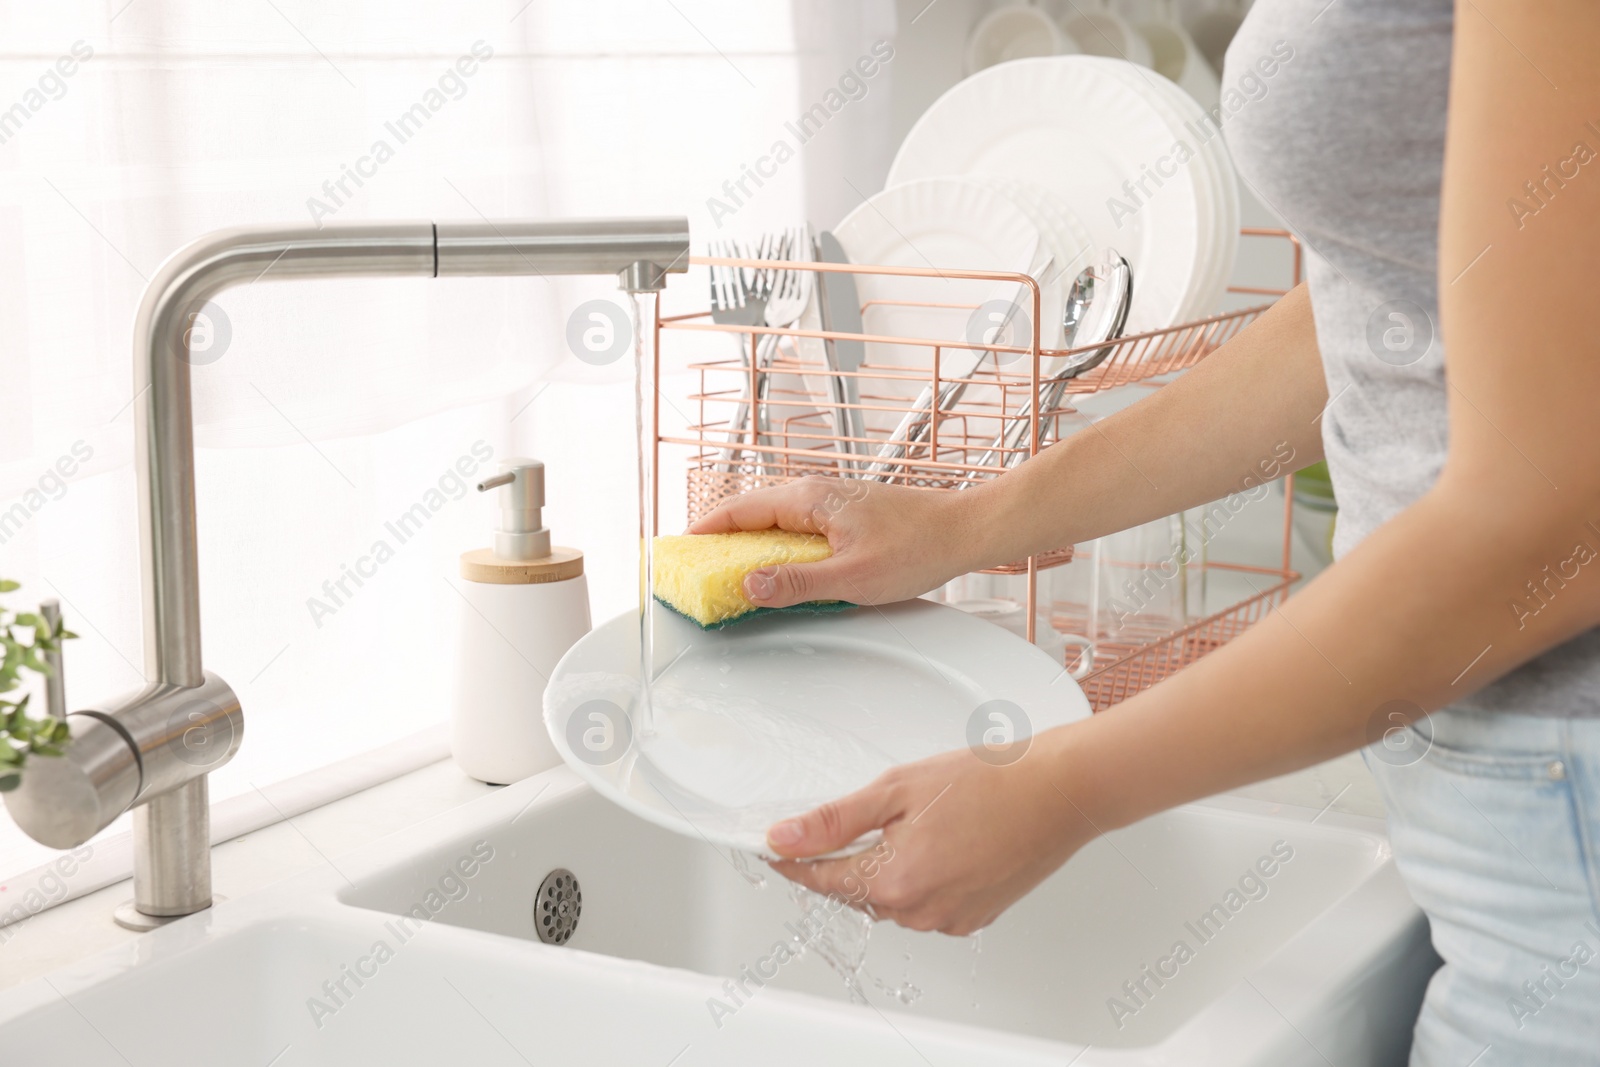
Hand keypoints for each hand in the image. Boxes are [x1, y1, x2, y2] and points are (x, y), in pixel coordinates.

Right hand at [688, 476, 986, 607]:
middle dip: (719, 537)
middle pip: (751, 511)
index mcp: (809, 499)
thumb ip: (796, 582)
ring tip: (726, 570)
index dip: (704, 530)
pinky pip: (794, 526)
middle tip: (695, 566)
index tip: (678, 549)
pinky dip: (774, 544)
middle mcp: (815, 492)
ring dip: (747, 542)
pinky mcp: (844, 514)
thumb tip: (748, 585)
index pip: (739, 509)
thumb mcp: (852, 578)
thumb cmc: (919, 547)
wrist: (964, 531)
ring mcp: (830, 501)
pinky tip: (776, 567)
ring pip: (773, 519)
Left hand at [765, 730, 1091, 934]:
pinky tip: (939, 844)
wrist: (1059, 791)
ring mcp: (950, 919)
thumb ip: (836, 819)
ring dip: (886, 870)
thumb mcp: (898, 787)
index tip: (776, 848)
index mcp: (894, 879)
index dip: (794, 860)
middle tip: (855, 820)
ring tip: (912, 823)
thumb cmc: (991, 781)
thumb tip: (785, 837)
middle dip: (845, 860)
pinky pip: (928, 905)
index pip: (821, 879)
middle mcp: (920, 911)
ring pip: (892, 900)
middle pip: (855, 892)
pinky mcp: (975, 917)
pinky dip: (921, 880)